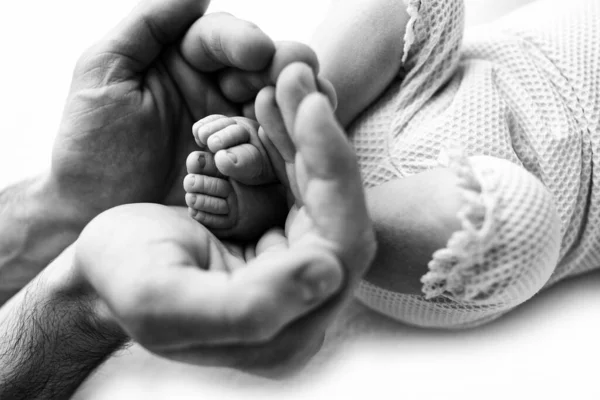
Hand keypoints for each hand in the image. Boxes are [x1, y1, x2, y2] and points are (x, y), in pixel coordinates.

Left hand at [49, 0, 318, 222]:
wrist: (90, 212)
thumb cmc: (91, 145)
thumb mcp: (104, 72)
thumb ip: (148, 25)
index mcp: (182, 63)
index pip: (220, 39)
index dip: (241, 41)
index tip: (257, 52)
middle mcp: (213, 94)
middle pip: (261, 71)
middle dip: (283, 69)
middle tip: (299, 72)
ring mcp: (232, 134)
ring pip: (276, 110)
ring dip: (293, 106)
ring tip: (306, 107)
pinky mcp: (242, 173)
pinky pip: (273, 156)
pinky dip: (286, 148)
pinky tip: (294, 147)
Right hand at [73, 78, 374, 372]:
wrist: (101, 266)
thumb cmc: (121, 282)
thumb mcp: (164, 302)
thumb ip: (248, 307)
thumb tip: (328, 273)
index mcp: (284, 330)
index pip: (340, 245)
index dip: (336, 173)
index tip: (310, 107)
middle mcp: (302, 301)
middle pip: (340, 212)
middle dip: (320, 140)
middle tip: (294, 79)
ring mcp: (294, 268)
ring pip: (323, 192)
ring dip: (305, 134)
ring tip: (283, 83)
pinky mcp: (280, 240)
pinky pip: (300, 184)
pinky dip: (289, 142)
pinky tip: (272, 108)